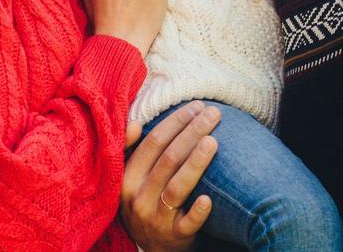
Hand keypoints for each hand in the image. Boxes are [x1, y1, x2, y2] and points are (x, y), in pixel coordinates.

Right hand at [119, 101, 220, 251]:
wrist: (154, 246)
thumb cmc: (148, 200)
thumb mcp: (133, 178)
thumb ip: (132, 150)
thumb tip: (135, 122)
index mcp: (128, 178)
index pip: (152, 143)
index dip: (176, 122)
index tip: (197, 106)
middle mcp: (139, 198)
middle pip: (168, 159)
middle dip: (192, 132)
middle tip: (213, 114)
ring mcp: (156, 219)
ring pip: (177, 188)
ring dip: (195, 163)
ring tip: (213, 141)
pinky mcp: (175, 237)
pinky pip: (186, 224)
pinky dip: (197, 212)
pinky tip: (209, 198)